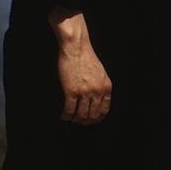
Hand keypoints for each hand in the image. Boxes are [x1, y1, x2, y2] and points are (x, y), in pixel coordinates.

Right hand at [49, 7, 111, 124]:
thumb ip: (100, 86)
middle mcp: (98, 91)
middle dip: (85, 121)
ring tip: (70, 118)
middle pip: (93, 115)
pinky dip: (66, 116)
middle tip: (78, 121)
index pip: (104, 110)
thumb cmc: (86, 58)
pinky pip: (70, 110)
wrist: (76, 48)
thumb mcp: (100, 73)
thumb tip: (96, 100)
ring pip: (81, 115)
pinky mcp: (72, 91)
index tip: (90, 120)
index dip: (97, 118)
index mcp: (106, 87)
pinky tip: (63, 115)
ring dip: (75, 119)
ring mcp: (85, 92)